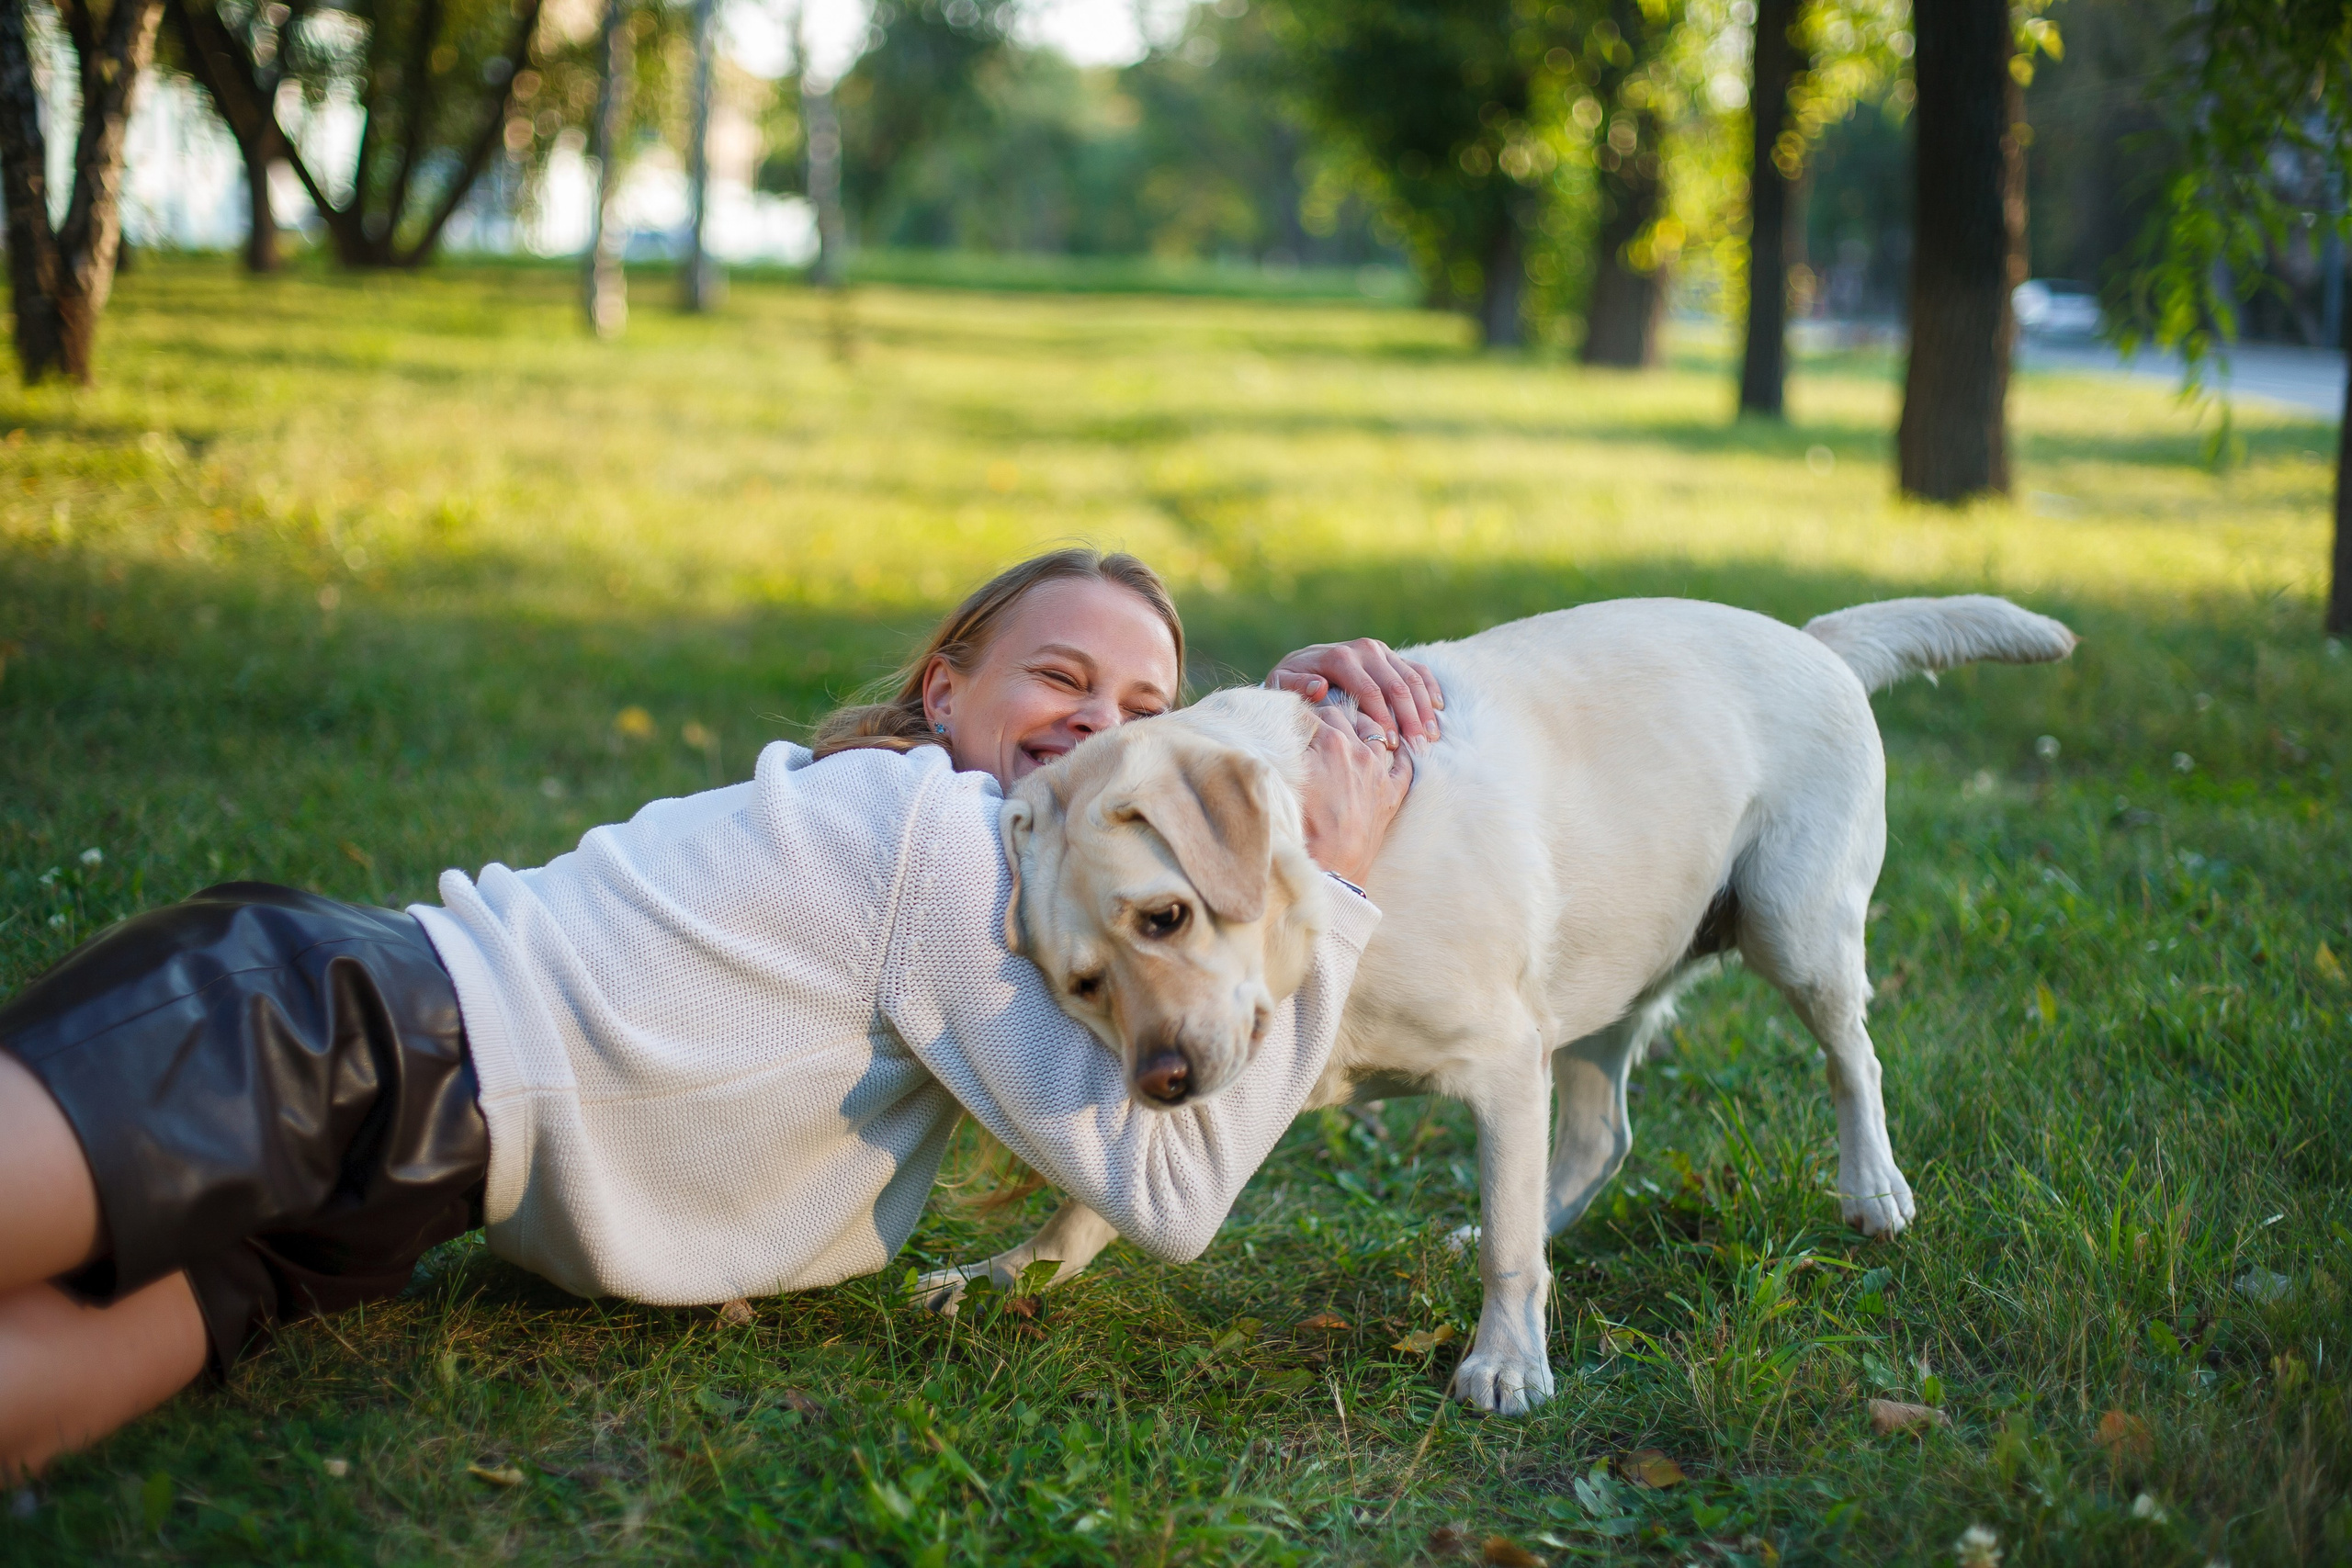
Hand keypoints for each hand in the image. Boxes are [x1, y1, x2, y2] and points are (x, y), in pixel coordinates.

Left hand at [1267, 638, 1443, 748]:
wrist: (1300, 663)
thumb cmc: (1291, 683)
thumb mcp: (1283, 686)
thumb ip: (1298, 686)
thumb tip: (1319, 687)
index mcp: (1340, 657)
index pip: (1370, 691)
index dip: (1383, 718)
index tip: (1392, 744)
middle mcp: (1364, 649)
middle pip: (1396, 686)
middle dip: (1410, 718)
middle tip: (1420, 746)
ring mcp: (1380, 651)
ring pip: (1412, 679)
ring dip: (1424, 708)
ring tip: (1432, 736)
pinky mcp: (1391, 656)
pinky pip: (1418, 670)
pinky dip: (1430, 688)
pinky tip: (1438, 709)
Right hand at [1298, 705, 1411, 886]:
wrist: (1329, 867)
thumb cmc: (1301, 825)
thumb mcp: (1287, 777)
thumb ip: (1289, 747)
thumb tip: (1286, 728)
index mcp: (1328, 742)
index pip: (1312, 713)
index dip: (1302, 714)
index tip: (1295, 718)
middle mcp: (1357, 750)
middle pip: (1343, 716)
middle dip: (1331, 715)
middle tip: (1321, 719)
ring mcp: (1378, 771)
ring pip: (1375, 731)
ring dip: (1365, 725)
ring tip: (1355, 727)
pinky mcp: (1391, 794)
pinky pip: (1404, 764)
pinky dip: (1401, 752)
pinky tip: (1397, 747)